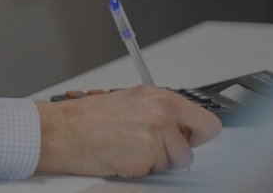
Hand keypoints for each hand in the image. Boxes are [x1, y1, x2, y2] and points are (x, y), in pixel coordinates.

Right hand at [35, 85, 222, 176]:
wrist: (65, 130)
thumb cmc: (92, 116)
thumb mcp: (135, 99)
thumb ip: (164, 111)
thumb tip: (185, 126)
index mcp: (163, 98)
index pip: (207, 123)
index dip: (198, 135)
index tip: (189, 138)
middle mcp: (162, 116)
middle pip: (190, 150)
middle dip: (175, 153)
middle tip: (153, 146)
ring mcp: (154, 139)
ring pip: (174, 164)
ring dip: (156, 162)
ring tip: (132, 148)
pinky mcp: (144, 160)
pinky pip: (155, 174)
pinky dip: (142, 170)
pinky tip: (124, 156)